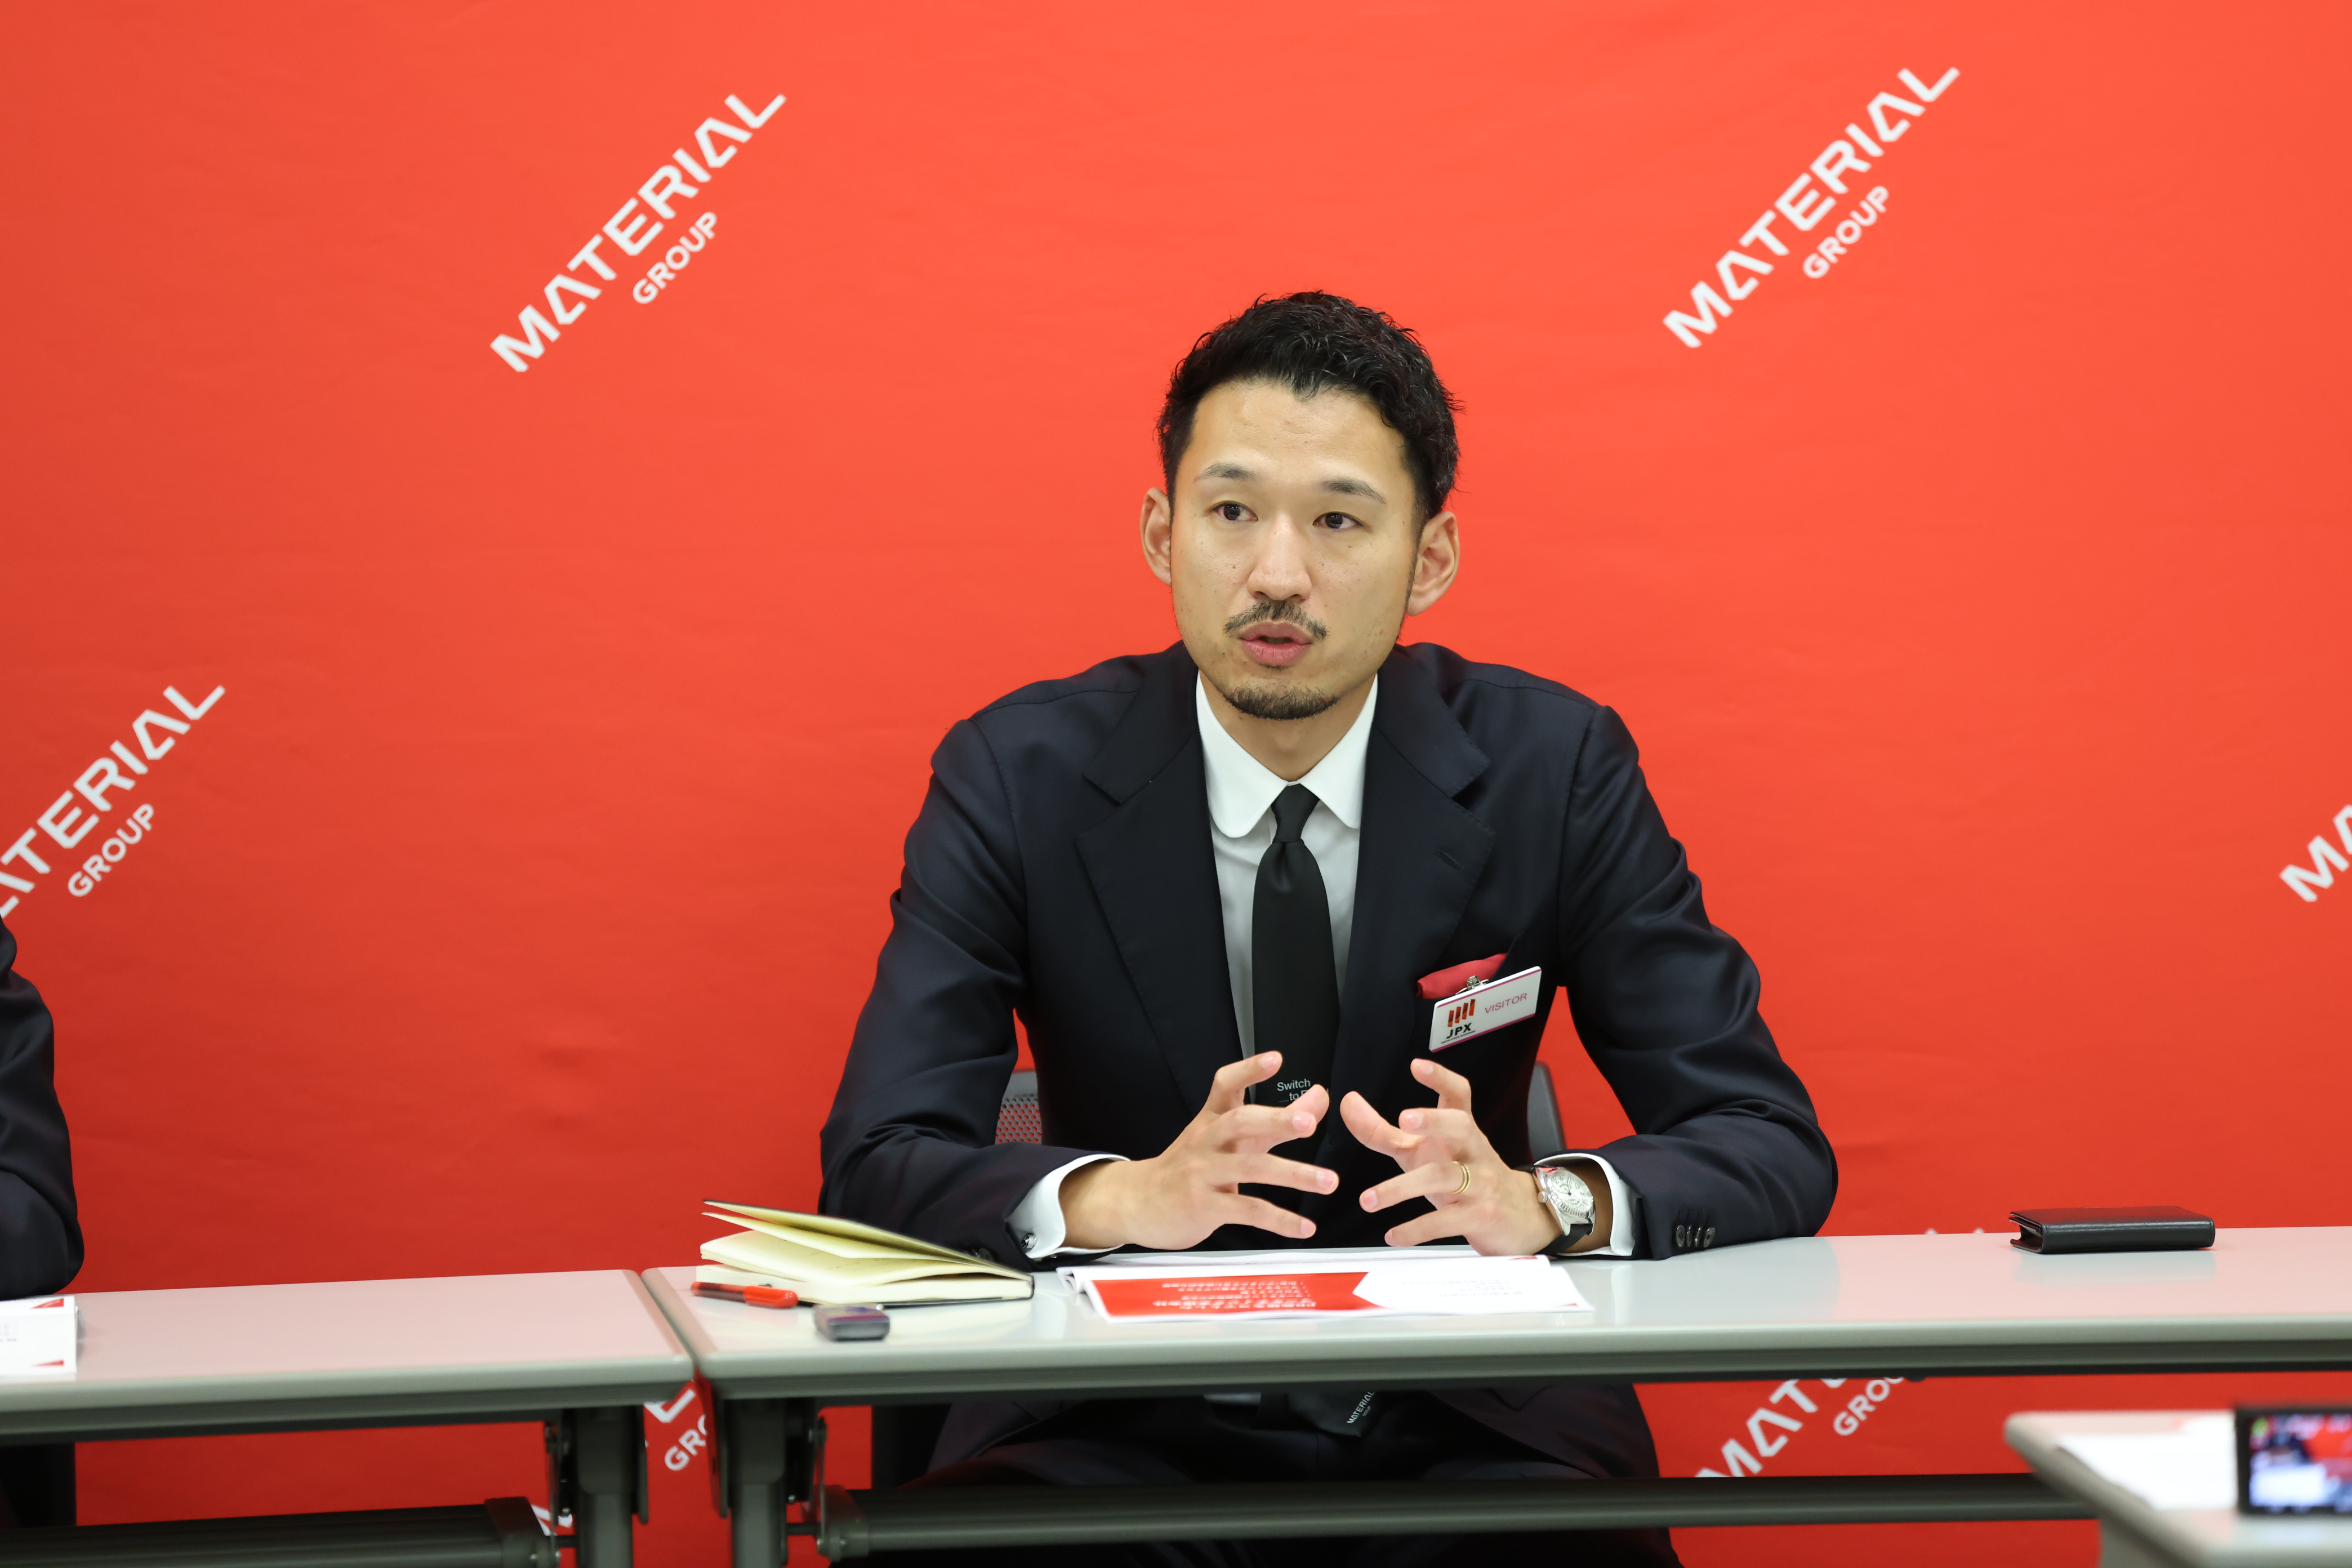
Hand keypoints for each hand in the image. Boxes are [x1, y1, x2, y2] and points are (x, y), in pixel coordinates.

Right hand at [1059, 1052, 1336, 1250]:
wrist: (1138, 1201)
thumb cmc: (1190, 1167)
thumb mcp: (1226, 1139)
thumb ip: (1274, 1120)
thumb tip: (1319, 1098)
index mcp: (1211, 1120)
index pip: (1225, 1085)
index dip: (1248, 1070)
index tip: (1275, 1059)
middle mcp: (1207, 1142)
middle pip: (1240, 1122)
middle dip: (1276, 1119)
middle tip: (1309, 1122)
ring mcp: (1203, 1173)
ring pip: (1251, 1168)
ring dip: (1293, 1174)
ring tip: (1327, 1181)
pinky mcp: (1204, 1206)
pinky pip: (1247, 1210)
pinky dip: (1280, 1220)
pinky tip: (1303, 1226)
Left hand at [1344, 1057, 1585, 1254]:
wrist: (1519, 1216)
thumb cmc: (1464, 1175)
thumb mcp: (1422, 1152)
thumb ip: (1383, 1131)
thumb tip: (1348, 1103)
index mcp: (1461, 1130)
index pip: (1458, 1095)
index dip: (1440, 1078)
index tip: (1417, 1065)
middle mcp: (1472, 1151)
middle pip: (1460, 1126)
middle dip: (1435, 1120)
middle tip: (1405, 1120)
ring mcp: (1479, 1183)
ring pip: (1445, 1177)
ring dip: (1402, 1188)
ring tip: (1368, 1200)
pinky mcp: (1480, 1216)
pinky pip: (1447, 1221)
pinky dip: (1417, 1229)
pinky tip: (1393, 1235)